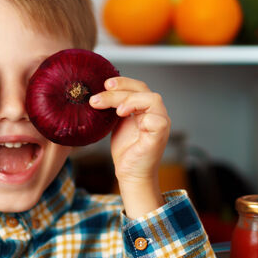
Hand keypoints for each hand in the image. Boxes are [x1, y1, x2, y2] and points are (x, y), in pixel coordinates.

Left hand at [90, 77, 169, 217]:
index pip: (138, 87)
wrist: (130, 174)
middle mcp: (156, 113)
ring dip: (130, 100)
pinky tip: (125, 118)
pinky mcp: (160, 136)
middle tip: (99, 96)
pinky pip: (157, 119)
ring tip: (115, 110)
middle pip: (142, 90)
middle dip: (120, 89)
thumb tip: (97, 94)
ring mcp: (160, 123)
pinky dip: (142, 116)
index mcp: (146, 108)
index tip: (105, 84)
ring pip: (152, 99)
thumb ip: (114, 108)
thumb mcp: (116, 124)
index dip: (123, 82)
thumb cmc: (126, 151)